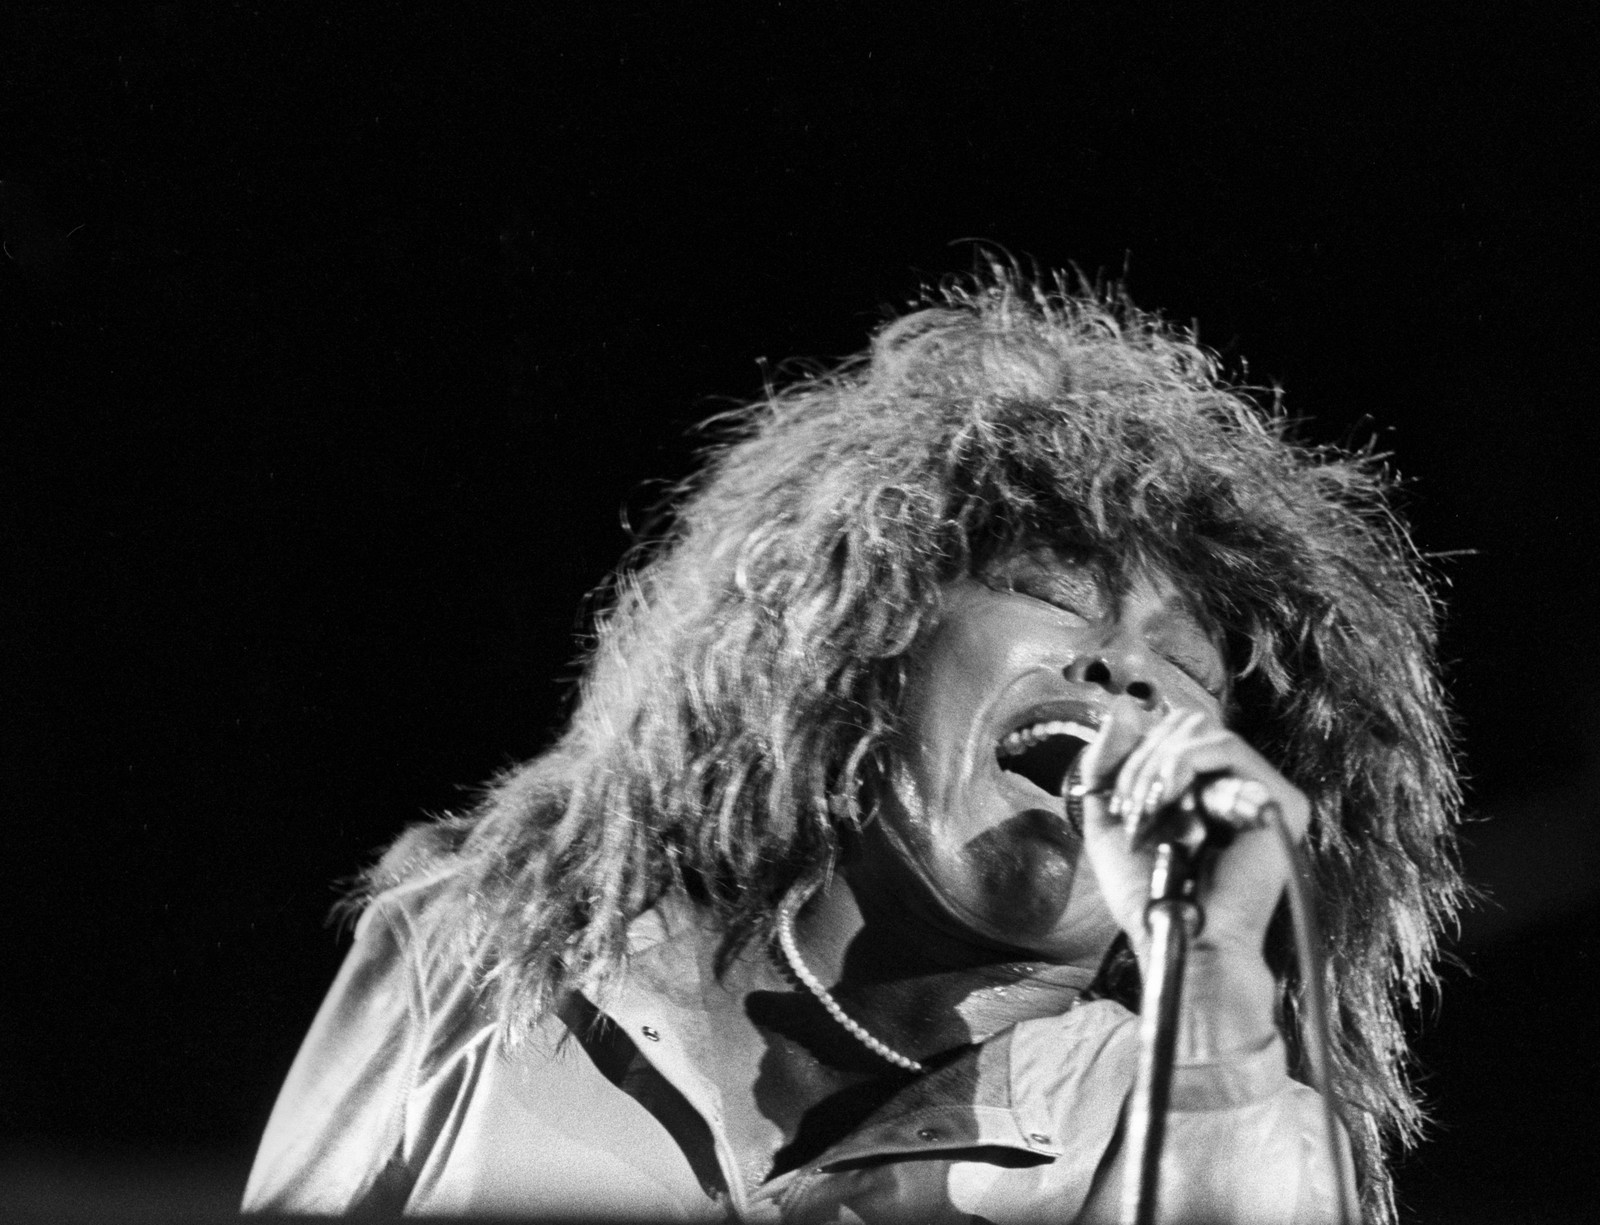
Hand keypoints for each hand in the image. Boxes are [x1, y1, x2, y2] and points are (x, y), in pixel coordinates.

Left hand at [1075, 698, 1309, 967]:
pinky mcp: (1280, 801)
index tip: (1117, 803)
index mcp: (1205, 786)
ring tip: (1148, 812)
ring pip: (1201, 731)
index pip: (1171, 731)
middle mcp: (1238, 784)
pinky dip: (1183, 764)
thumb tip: (1126, 705)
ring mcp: (1263, 791)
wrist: (1178, 938)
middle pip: (1185, 723)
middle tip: (1132, 811)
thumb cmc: (1146, 892)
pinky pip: (1225, 748)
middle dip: (1141, 761)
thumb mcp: (1109, 819)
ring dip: (1158, 766)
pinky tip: (1168, 800)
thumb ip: (1109, 762)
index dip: (1134, 752)